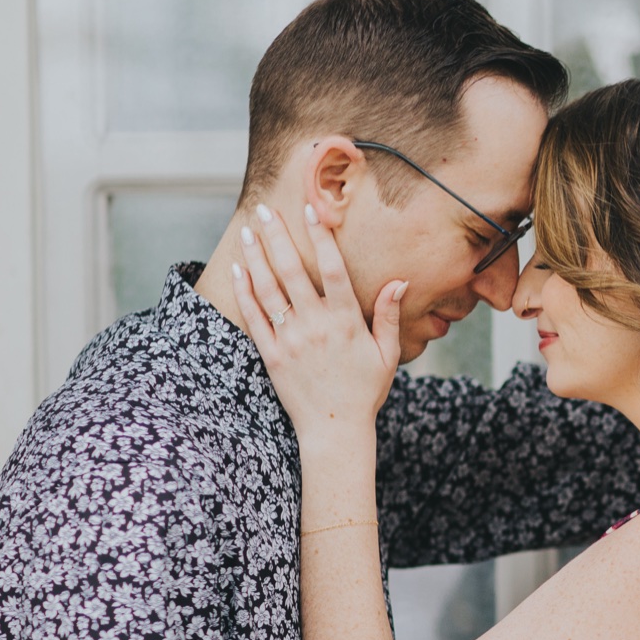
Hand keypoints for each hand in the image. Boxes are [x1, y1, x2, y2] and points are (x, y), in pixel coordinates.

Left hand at [231, 202, 403, 442]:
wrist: (335, 430)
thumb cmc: (365, 392)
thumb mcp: (388, 355)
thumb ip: (390, 316)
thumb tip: (399, 282)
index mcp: (347, 323)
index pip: (333, 269)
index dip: (322, 238)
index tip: (313, 210)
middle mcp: (316, 326)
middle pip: (293, 271)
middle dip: (278, 237)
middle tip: (266, 210)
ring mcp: (290, 340)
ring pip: (268, 289)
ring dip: (256, 256)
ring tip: (248, 230)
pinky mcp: (271, 354)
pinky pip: (254, 316)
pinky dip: (244, 290)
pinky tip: (239, 269)